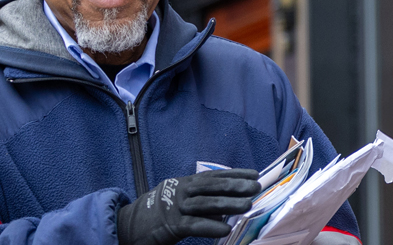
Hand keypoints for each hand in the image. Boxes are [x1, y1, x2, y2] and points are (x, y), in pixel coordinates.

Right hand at [117, 169, 260, 244]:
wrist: (126, 226)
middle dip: (235, 185)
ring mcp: (175, 207)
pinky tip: (225, 229)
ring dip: (228, 204)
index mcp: (185, 183)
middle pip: (211, 186)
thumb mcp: (181, 202)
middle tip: (255, 186)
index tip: (254, 173)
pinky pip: (192, 225)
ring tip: (247, 205)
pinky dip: (209, 226)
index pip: (213, 176)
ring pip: (205, 203)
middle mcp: (181, 190)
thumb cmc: (159, 215)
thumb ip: (202, 201)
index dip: (234, 173)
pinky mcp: (169, 226)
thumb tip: (228, 207)